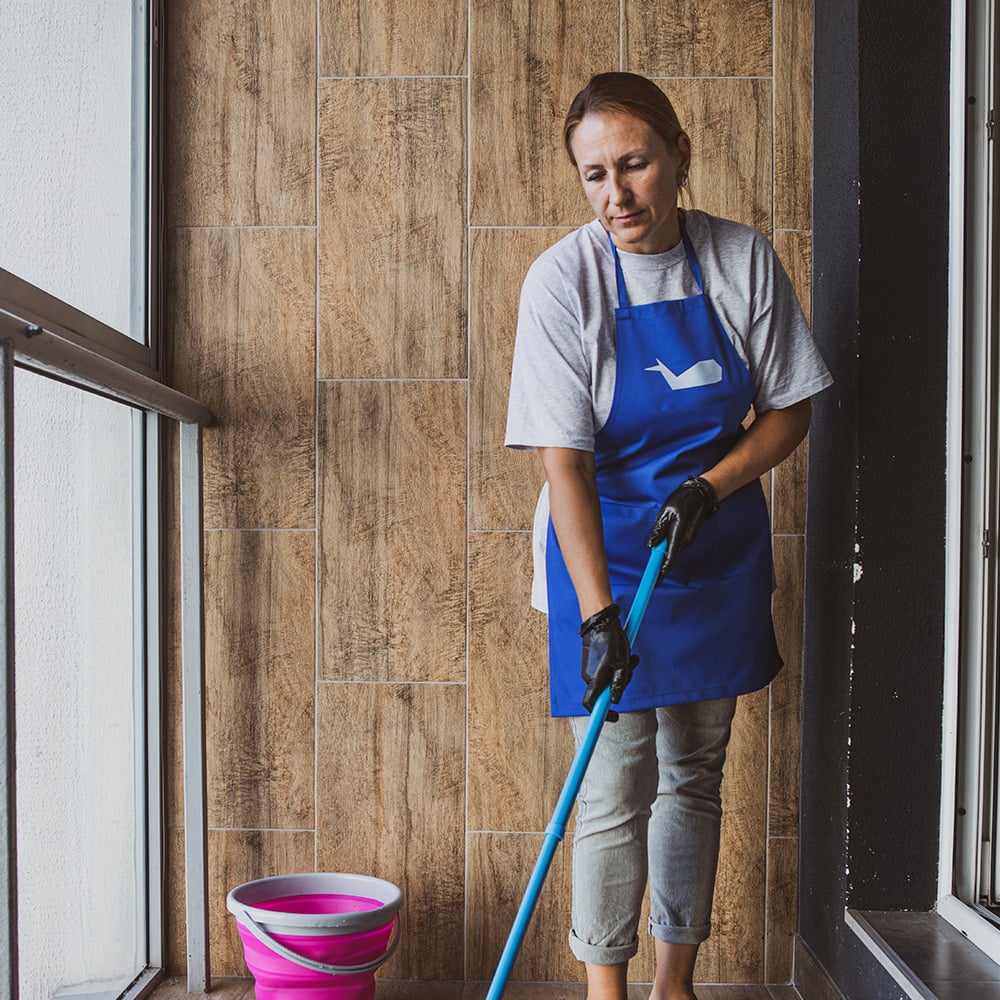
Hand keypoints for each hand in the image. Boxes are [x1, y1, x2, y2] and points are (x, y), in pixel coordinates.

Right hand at [579, 603, 637, 720]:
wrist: (599, 621)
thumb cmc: (610, 641)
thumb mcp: (621, 663)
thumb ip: (619, 683)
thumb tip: (616, 700)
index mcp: (594, 680)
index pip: (590, 705)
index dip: (602, 715)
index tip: (614, 717)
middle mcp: (589, 677)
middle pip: (605, 692)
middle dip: (621, 685)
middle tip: (632, 670)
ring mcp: (590, 669)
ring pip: (608, 679)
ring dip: (622, 673)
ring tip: (632, 658)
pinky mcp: (593, 662)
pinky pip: (606, 671)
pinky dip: (617, 666)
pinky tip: (625, 655)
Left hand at [647, 475, 718, 584]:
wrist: (700, 495)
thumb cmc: (682, 500)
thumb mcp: (666, 512)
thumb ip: (659, 529)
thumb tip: (651, 545)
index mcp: (679, 534)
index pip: (670, 558)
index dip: (662, 571)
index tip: (655, 582)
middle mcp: (685, 540)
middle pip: (670, 558)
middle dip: (660, 567)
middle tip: (650, 577)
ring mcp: (687, 540)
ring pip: (672, 552)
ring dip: (662, 556)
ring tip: (654, 557)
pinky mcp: (686, 537)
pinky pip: (674, 546)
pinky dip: (667, 550)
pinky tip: (661, 545)